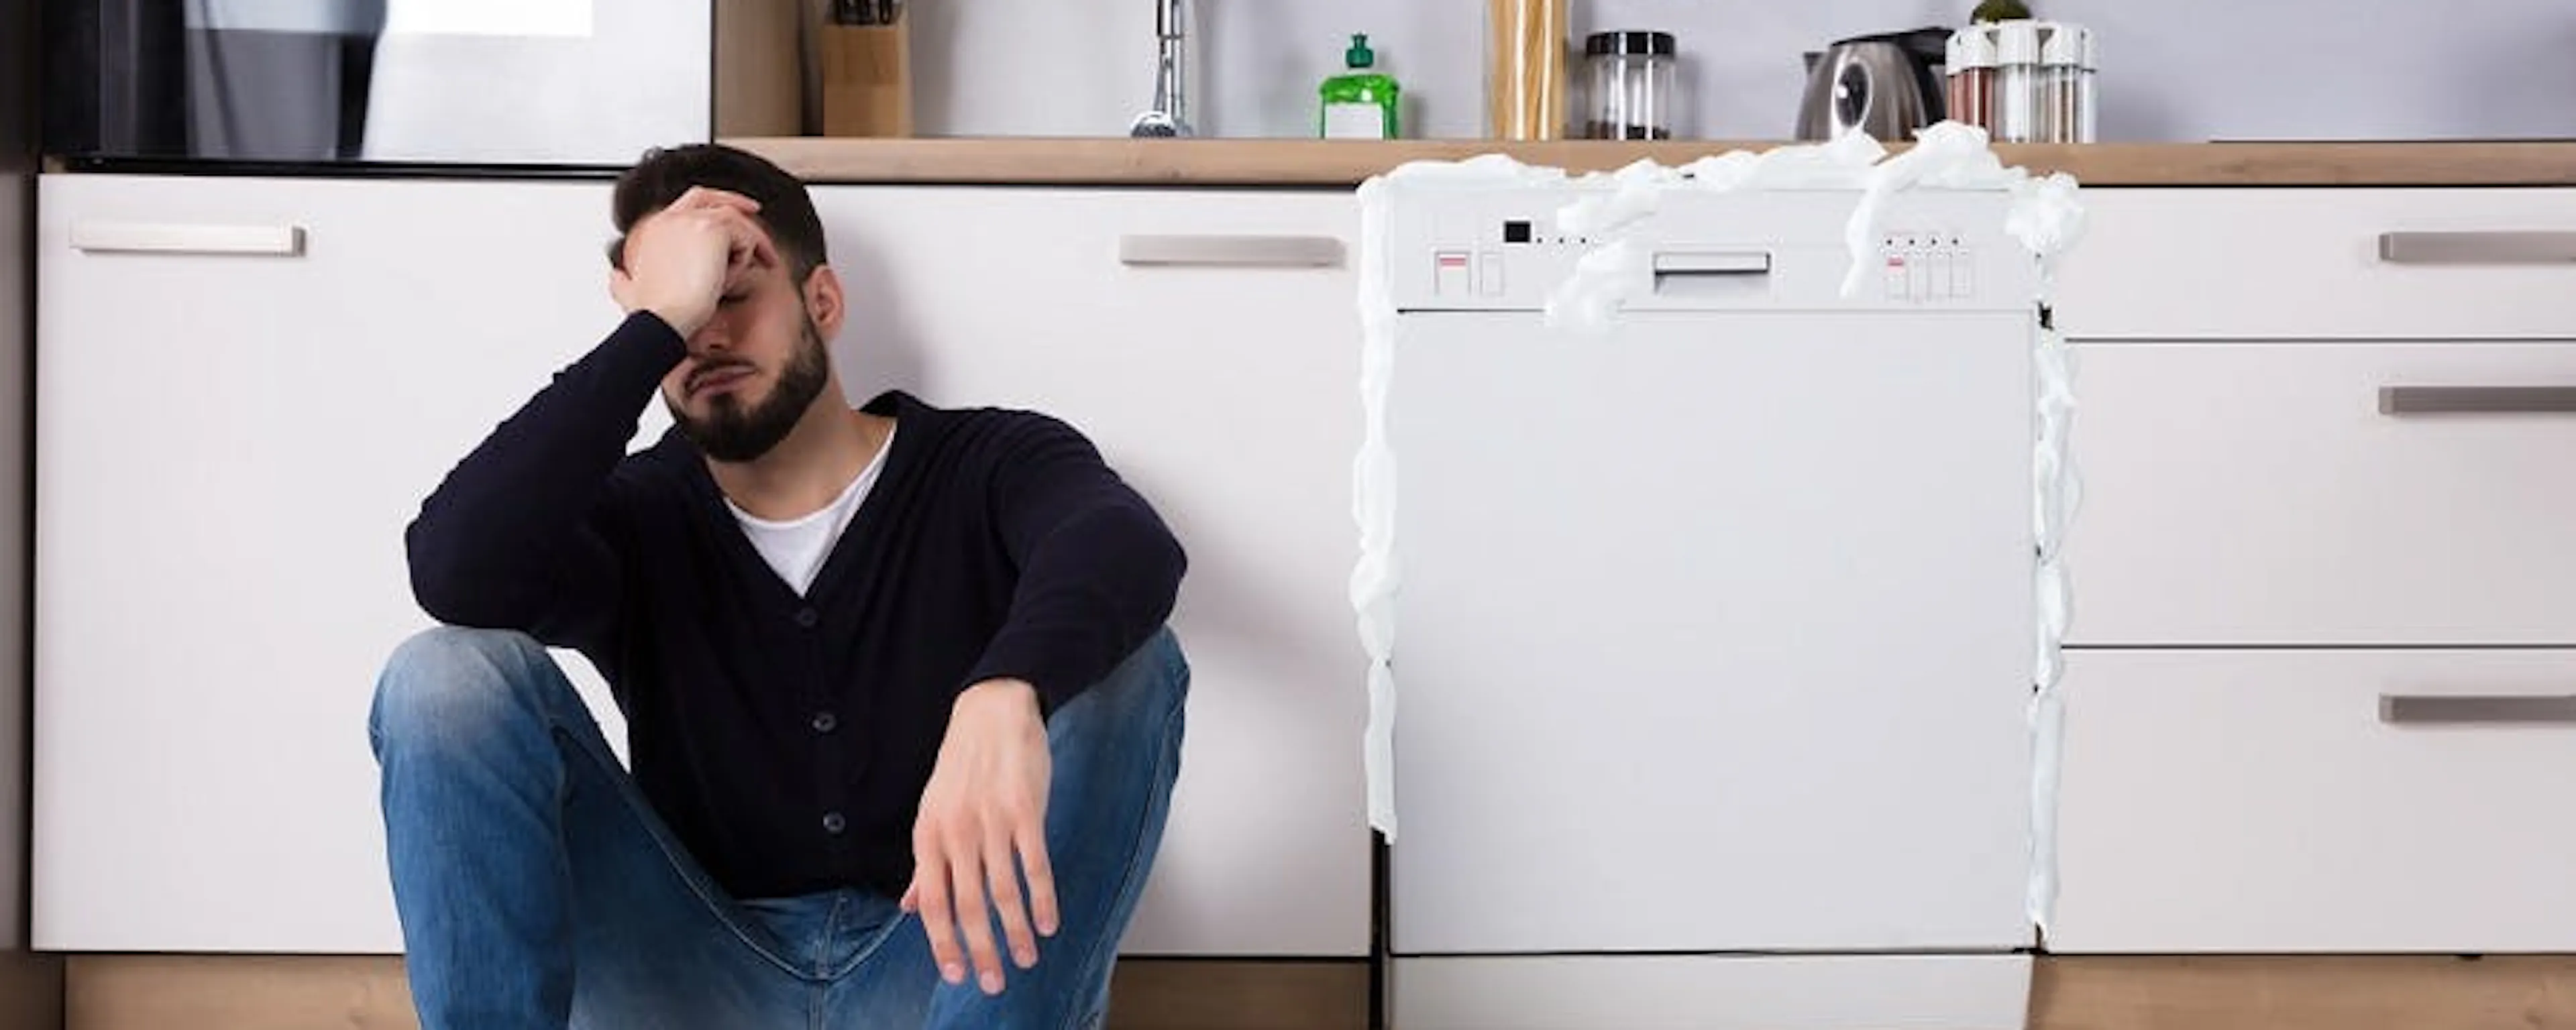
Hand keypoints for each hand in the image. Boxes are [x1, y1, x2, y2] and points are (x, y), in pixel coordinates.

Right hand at [608, 186, 778, 338]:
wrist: (663, 320)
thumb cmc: (652, 314)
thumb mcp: (628, 292)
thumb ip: (622, 280)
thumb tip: (617, 277)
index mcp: (655, 228)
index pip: (691, 201)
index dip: (716, 203)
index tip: (736, 212)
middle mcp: (671, 217)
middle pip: (715, 199)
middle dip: (739, 204)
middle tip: (757, 215)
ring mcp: (691, 219)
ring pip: (735, 223)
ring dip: (747, 247)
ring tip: (749, 271)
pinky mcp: (712, 229)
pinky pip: (745, 238)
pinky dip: (744, 261)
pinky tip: (729, 280)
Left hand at [901, 679, 1056, 994]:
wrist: (991, 711)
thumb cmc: (962, 766)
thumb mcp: (933, 814)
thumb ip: (926, 864)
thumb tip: (911, 908)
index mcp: (928, 836)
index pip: (933, 903)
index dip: (943, 943)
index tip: (957, 974)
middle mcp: (955, 831)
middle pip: (968, 905)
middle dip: (982, 950)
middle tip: (994, 982)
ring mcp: (990, 820)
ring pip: (1003, 890)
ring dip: (1016, 931)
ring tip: (1026, 959)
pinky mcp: (1024, 809)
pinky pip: (1034, 863)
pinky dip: (1042, 898)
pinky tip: (1048, 922)